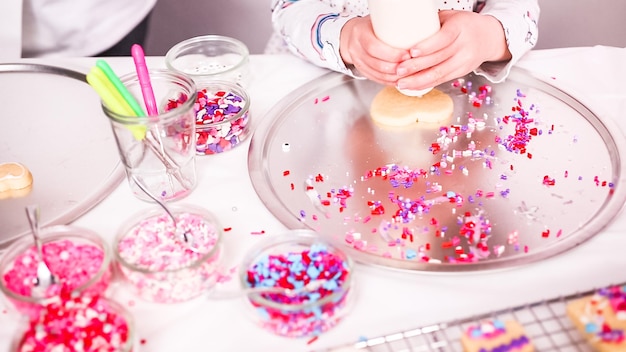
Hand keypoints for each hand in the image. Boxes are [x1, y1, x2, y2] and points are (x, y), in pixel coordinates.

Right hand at [339, 16, 408, 85]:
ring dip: (393, 76)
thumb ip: (392, 24)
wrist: (351, 35)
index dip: (391, 53)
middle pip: (376, 63)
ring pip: (376, 74)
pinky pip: (375, 78)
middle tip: (410, 65)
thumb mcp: (378, 20)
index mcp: (360, 33)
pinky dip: (388, 81)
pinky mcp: (361, 70)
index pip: (374, 47)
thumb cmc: (370, 26)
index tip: (407, 54)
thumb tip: (416, 29)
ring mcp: (357, 61)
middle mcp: (356, 48)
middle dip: (395, 67)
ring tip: (408, 73)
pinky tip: (399, 79)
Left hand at [395, 10, 510, 90]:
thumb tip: (404, 30)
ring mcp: (464, 60)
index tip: (411, 51)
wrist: (489, 37)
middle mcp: (464, 45)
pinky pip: (442, 79)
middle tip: (398, 70)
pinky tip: (412, 86)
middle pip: (439, 58)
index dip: (427, 46)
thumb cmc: (463, 24)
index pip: (444, 38)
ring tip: (401, 83)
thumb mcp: (450, 18)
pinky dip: (426, 84)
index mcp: (460, 27)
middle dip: (416, 66)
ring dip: (418, 80)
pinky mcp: (462, 72)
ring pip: (440, 73)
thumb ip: (431, 24)